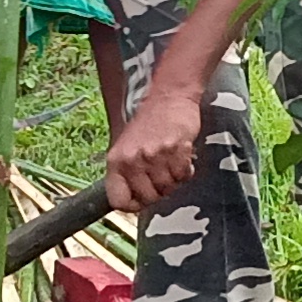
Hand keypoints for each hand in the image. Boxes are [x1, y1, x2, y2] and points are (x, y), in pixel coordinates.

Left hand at [103, 92, 206, 213]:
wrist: (168, 97)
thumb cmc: (148, 124)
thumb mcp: (126, 148)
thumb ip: (126, 174)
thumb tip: (131, 202)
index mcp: (116, 161)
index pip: (118, 200)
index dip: (132, 205)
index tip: (142, 200)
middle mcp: (133, 160)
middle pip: (148, 198)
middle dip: (158, 192)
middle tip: (162, 177)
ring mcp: (154, 155)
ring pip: (168, 188)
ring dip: (174, 180)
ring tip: (172, 164)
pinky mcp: (176, 150)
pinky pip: (183, 176)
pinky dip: (186, 171)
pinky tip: (183, 159)